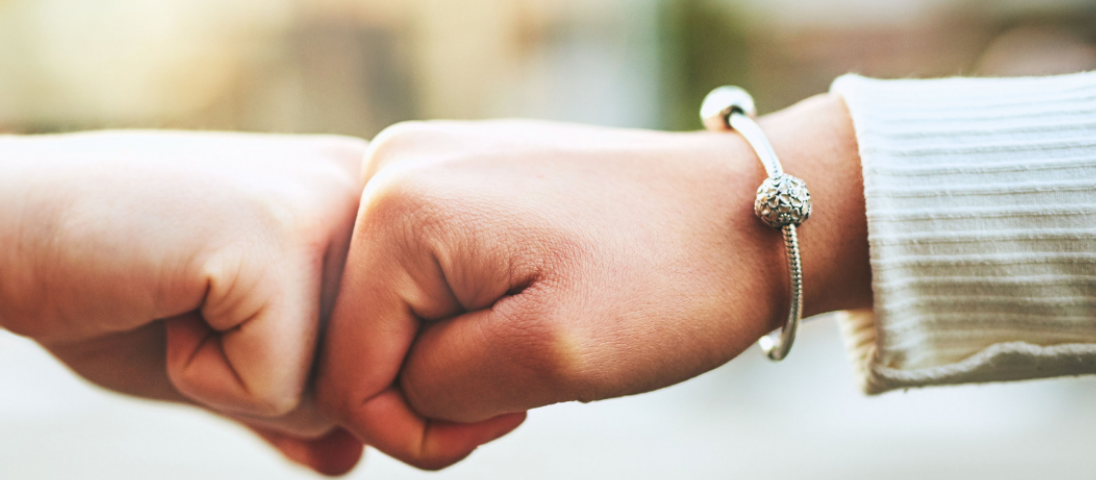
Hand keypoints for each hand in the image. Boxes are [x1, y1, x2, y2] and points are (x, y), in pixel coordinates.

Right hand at [0, 127, 367, 474]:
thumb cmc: (95, 289)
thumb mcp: (209, 355)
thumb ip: (287, 400)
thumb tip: (352, 458)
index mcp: (354, 197)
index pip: (376, 360)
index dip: (273, 372)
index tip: (196, 299)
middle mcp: (360, 186)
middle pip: (364, 381)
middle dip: (259, 379)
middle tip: (177, 300)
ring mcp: (325, 208)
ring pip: (333, 393)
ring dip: (231, 379)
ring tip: (170, 297)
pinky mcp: (279, 244)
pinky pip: (276, 391)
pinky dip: (199, 377)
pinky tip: (155, 295)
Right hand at [316, 95, 870, 468]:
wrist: (749, 213)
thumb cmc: (669, 283)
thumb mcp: (549, 359)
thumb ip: (437, 388)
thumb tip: (380, 390)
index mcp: (397, 211)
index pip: (347, 376)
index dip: (421, 430)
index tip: (515, 415)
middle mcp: (389, 169)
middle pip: (360, 342)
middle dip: (437, 386)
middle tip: (530, 384)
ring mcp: (418, 165)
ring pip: (389, 320)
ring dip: (455, 354)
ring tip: (537, 339)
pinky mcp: (448, 177)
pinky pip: (419, 284)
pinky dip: (468, 318)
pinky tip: (531, 305)